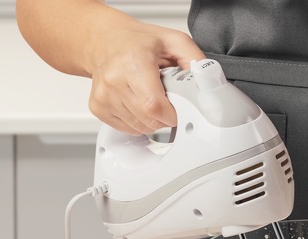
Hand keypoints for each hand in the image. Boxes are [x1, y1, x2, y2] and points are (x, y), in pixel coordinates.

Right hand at [87, 20, 204, 134]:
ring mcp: (104, 96)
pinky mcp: (98, 107)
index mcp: (133, 62)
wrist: (105, 40)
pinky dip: (138, 122)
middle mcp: (114, 79)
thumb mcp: (173, 41)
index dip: (171, 114)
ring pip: (139, 128)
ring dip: (152, 120)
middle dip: (165, 117)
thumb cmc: (138, 42)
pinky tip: (138, 103)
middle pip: (148, 120)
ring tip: (150, 97)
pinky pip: (127, 129)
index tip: (178, 108)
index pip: (153, 105)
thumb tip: (209, 80)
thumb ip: (195, 60)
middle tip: (167, 99)